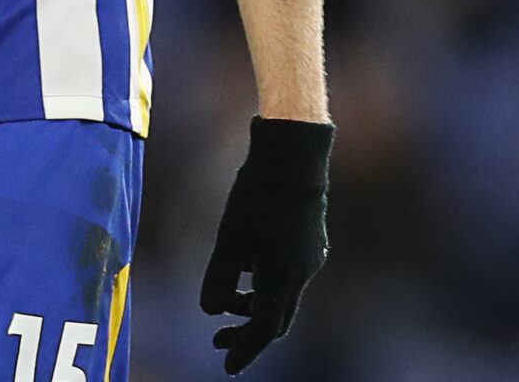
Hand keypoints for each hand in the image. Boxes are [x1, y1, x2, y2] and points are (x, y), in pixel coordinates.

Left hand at [200, 117, 332, 373]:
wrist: (295, 157)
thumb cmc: (258, 194)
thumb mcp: (230, 236)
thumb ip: (220, 276)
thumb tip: (208, 311)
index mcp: (284, 277)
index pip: (265, 329)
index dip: (244, 350)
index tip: (227, 367)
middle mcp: (302, 273)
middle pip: (276, 318)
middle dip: (246, 333)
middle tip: (217, 342)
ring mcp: (310, 258)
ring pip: (282, 297)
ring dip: (253, 307)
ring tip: (224, 304)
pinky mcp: (309, 242)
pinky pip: (286, 276)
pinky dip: (264, 284)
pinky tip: (246, 272)